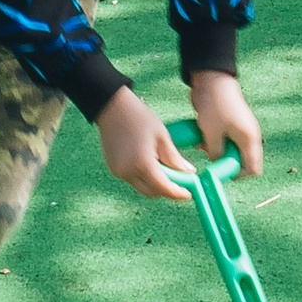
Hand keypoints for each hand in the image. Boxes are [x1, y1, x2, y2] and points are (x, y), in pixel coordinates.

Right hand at [96, 87, 200, 202]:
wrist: (113, 108)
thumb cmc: (140, 118)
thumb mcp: (162, 137)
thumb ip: (174, 158)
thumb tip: (188, 172)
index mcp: (142, 164)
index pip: (163, 188)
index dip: (177, 193)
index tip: (188, 193)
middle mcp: (128, 172)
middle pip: (152, 192)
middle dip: (166, 189)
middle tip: (180, 180)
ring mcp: (119, 172)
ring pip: (142, 187)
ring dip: (154, 183)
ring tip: (164, 167)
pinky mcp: (114, 169)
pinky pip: (132, 179)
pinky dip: (143, 176)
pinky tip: (150, 162)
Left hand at [186, 69, 263, 175]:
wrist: (212, 79)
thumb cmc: (215, 106)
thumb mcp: (212, 134)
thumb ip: (216, 154)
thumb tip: (216, 164)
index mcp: (250, 139)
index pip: (253, 169)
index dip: (238, 175)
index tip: (221, 172)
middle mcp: (249, 136)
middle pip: (243, 161)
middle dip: (226, 163)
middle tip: (210, 158)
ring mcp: (241, 130)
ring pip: (232, 151)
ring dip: (218, 152)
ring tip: (204, 145)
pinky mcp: (232, 125)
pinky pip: (226, 141)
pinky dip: (215, 142)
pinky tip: (202, 137)